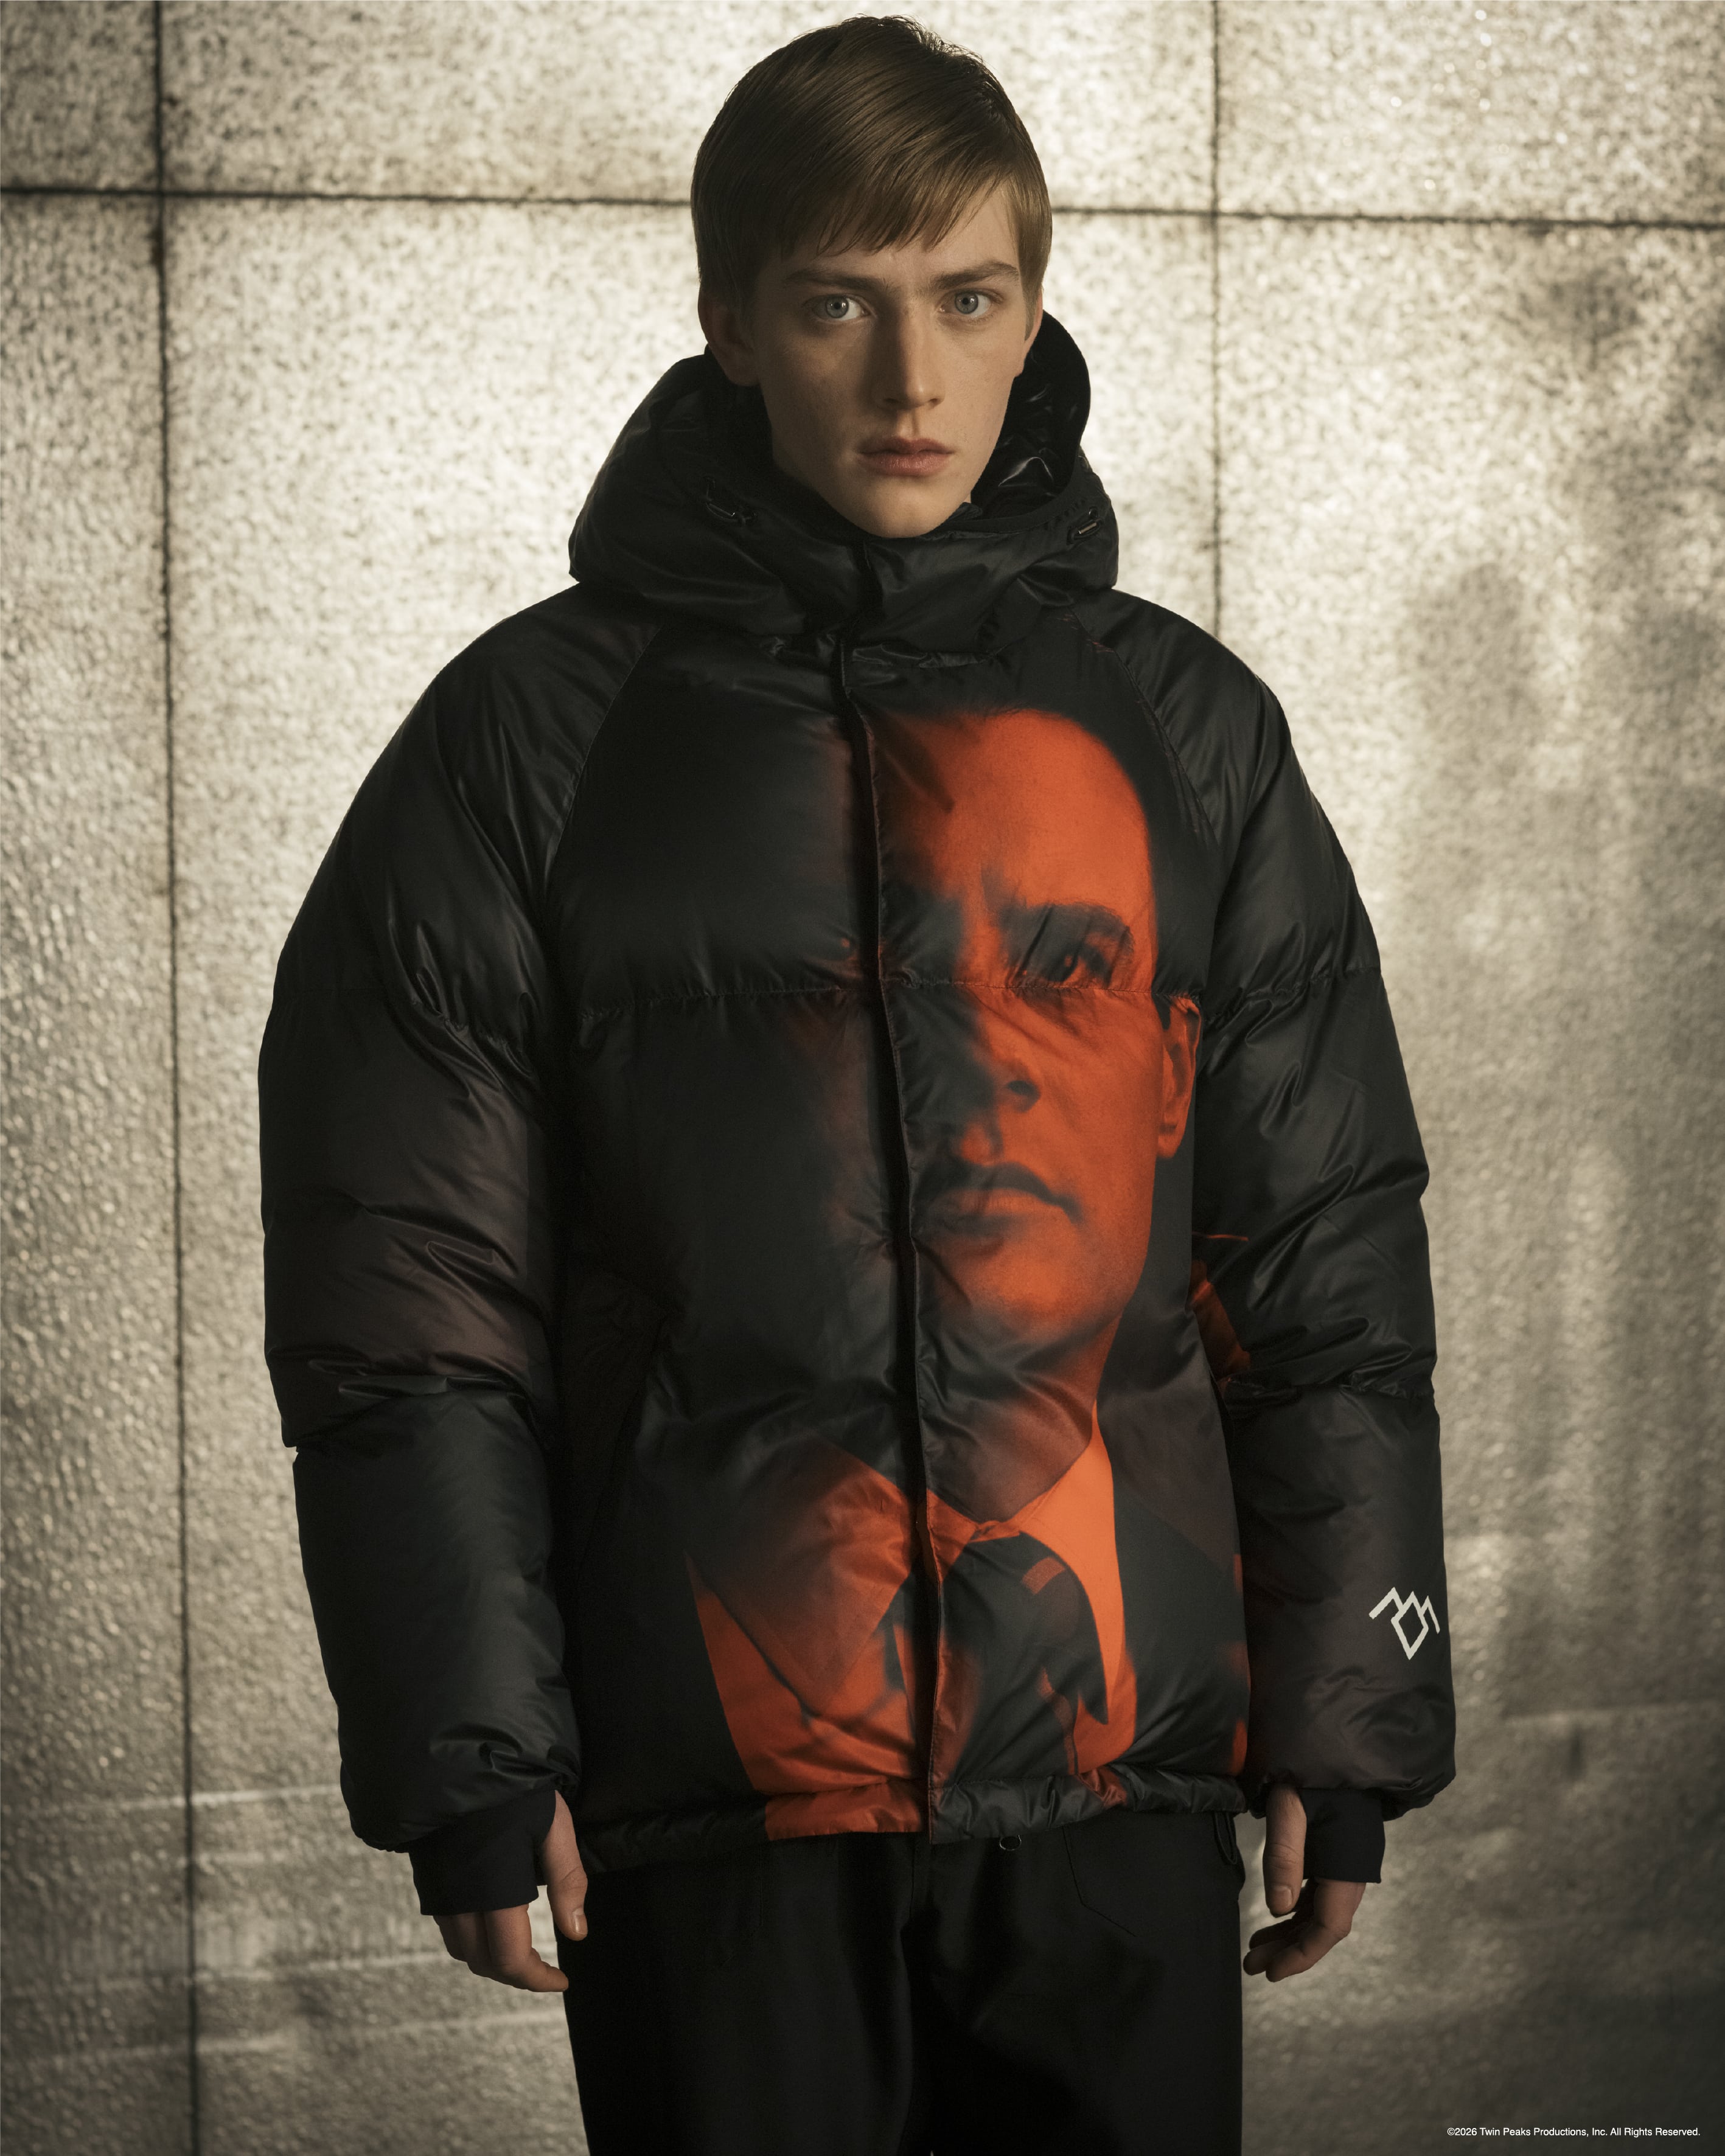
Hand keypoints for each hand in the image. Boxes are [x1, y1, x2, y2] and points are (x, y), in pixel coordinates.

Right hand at [434, 1791, 588, 1991]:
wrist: (454, 1752)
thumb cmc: (511, 1785)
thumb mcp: (553, 1823)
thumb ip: (566, 1879)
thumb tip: (577, 1933)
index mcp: (492, 1891)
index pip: (510, 1959)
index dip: (536, 1979)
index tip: (561, 1981)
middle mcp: (458, 1898)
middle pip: (481, 1961)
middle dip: (513, 1973)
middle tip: (543, 1969)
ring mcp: (438, 1888)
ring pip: (459, 1946)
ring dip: (488, 1957)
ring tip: (519, 1949)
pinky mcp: (428, 1874)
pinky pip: (446, 1922)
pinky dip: (470, 1935)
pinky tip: (491, 1918)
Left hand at [1242, 1783, 1366, 1982]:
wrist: (1338, 1744)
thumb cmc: (1312, 1772)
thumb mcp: (1290, 1808)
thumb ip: (1285, 1856)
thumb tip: (1279, 1907)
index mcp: (1347, 1868)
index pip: (1328, 1927)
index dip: (1301, 1954)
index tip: (1271, 1972)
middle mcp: (1351, 1872)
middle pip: (1322, 1925)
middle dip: (1289, 1949)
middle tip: (1252, 1964)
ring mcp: (1344, 1864)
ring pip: (1318, 1911)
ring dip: (1290, 1931)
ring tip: (1256, 1947)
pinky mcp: (1335, 1853)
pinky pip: (1317, 1893)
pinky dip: (1295, 1908)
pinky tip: (1276, 1914)